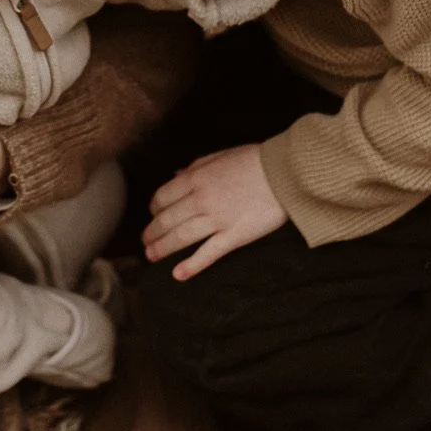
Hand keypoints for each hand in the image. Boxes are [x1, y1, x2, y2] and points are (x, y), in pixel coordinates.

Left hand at [142, 143, 286, 278]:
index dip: (154, 208)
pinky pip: (208, 254)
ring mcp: (217, 220)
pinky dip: (191, 266)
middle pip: (167, 220)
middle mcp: (201, 200)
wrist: (285, 173)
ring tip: (152, 256)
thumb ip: (195, 167)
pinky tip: (178, 274)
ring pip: (181, 238)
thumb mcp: (220, 156)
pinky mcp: (234, 236)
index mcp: (196, 178)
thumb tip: (176, 175)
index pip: (163, 197)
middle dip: (152, 232)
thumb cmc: (254, 161)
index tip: (153, 215)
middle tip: (145, 241)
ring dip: (163, 248)